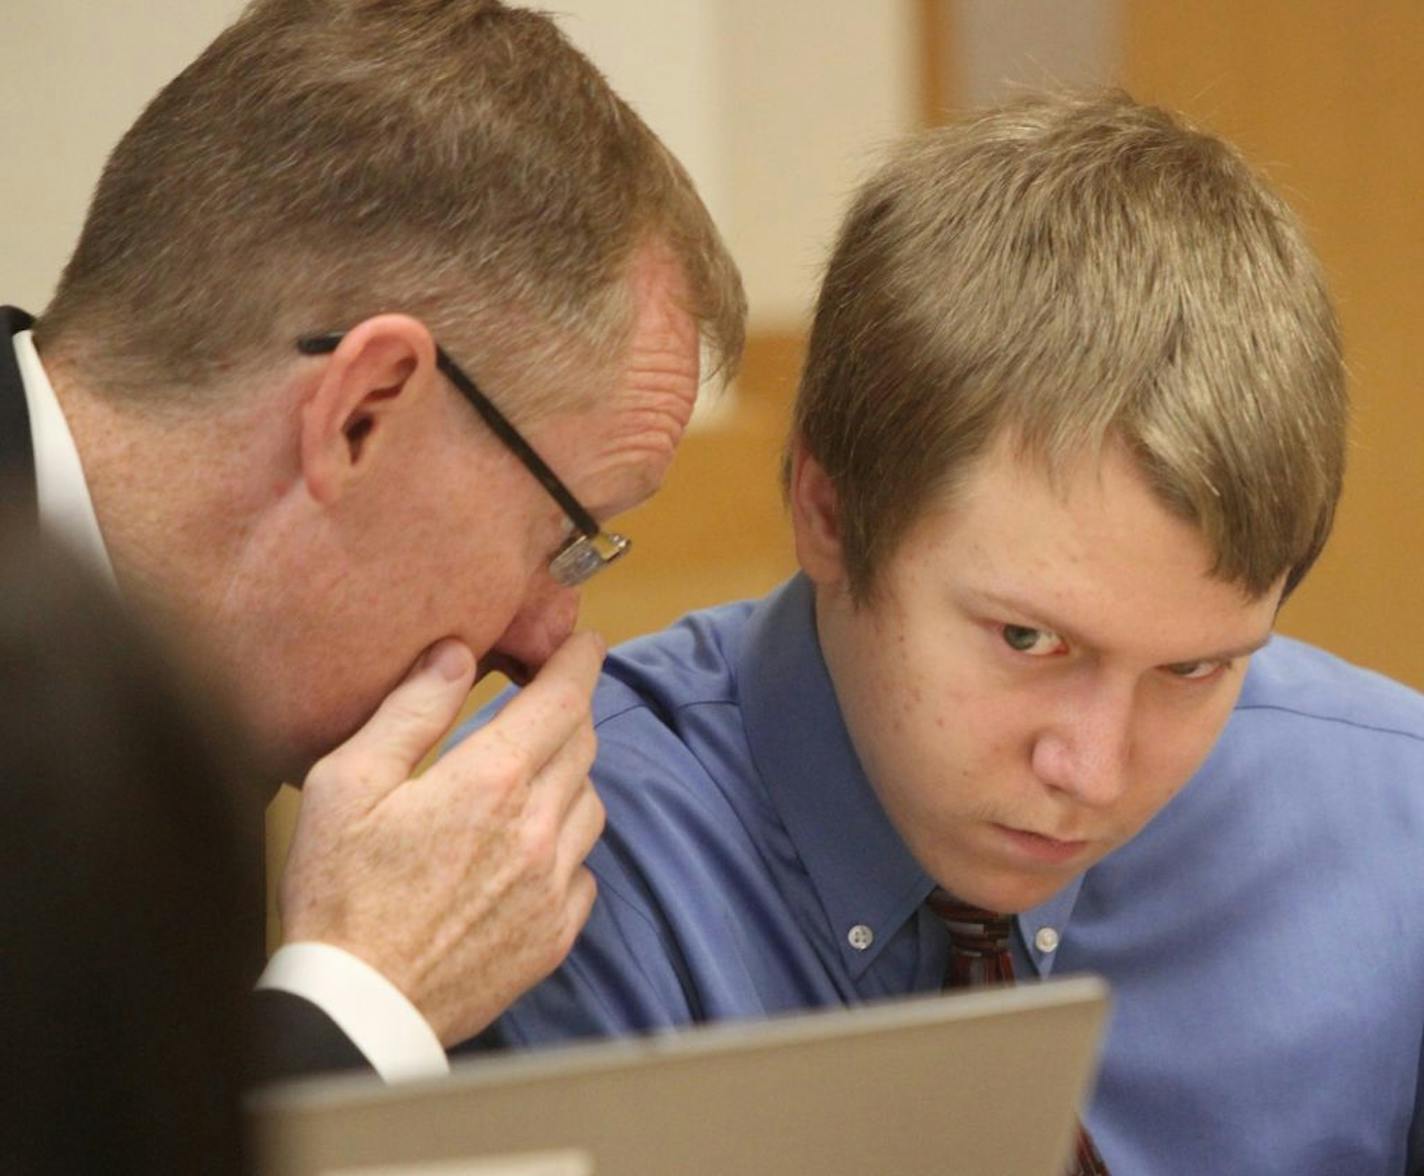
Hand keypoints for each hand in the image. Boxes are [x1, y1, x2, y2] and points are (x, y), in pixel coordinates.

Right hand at [278, 631, 605, 1045]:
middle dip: (570, 712)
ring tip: (530, 778)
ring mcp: (553, 884)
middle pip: (584, 745)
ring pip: (591, 804)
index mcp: (492, 779)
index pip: (564, 698)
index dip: (580, 661)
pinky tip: (529, 851)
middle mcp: (539, 827)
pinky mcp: (555, 934)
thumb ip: (409, 710)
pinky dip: (567, 847)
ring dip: (570, 778)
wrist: (359, 1008)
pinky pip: (585, 870)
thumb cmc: (340, 893)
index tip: (586, 643)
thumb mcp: (348, 783)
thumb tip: (455, 655)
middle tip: (545, 703)